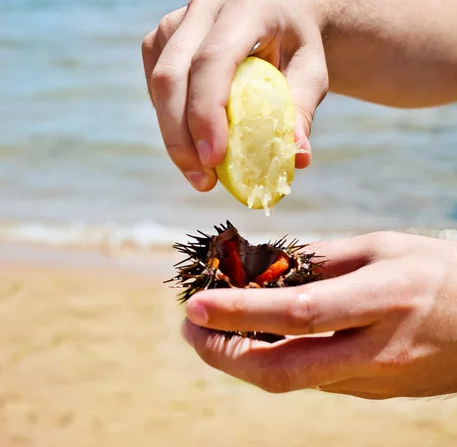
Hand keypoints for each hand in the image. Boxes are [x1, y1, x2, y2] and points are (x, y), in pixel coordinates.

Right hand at [142, 0, 327, 190]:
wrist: (281, 19)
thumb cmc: (298, 48)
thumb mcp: (313, 75)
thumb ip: (302, 111)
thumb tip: (297, 158)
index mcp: (246, 5)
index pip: (213, 59)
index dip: (206, 111)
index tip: (213, 159)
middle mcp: (205, 5)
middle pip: (172, 73)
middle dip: (180, 134)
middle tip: (203, 179)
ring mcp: (177, 20)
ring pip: (157, 82)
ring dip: (172, 134)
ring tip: (199, 173)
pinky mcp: (162, 38)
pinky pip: (153, 85)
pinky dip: (169, 121)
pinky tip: (191, 144)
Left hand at [181, 232, 456, 398]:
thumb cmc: (438, 271)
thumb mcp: (384, 247)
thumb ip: (324, 259)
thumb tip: (270, 266)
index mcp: (380, 301)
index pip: (297, 314)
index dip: (241, 312)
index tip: (195, 307)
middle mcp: (375, 351)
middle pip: (285, 371)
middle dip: (225, 356)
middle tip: (190, 330)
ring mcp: (375, 380)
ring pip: (295, 380)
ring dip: (245, 358)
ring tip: (216, 329)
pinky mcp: (376, 392)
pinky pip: (316, 378)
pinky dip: (279, 358)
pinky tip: (263, 337)